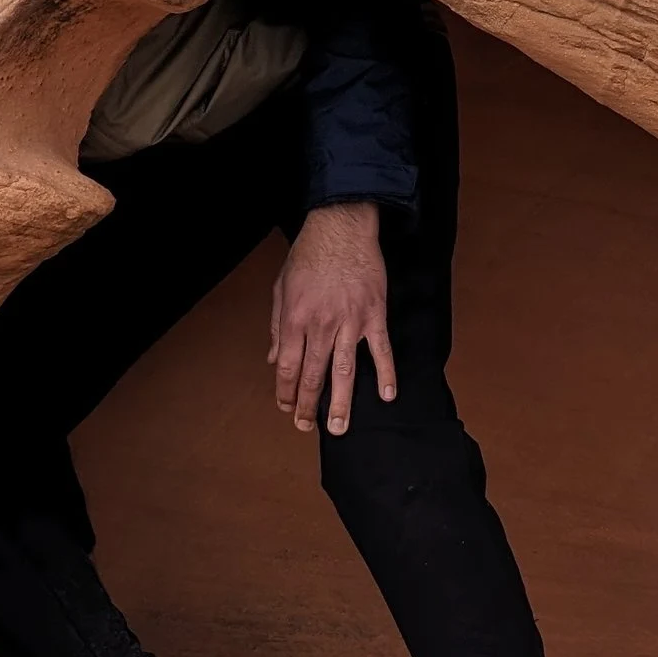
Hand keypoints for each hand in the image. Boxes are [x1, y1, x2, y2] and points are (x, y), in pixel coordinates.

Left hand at [269, 201, 396, 435]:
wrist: (341, 227)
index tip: (287, 408)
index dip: (285, 392)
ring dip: (341, 402)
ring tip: (338, 428)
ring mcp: (350, 321)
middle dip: (308, 406)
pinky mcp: (374, 315)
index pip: (286, 366)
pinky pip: (381, 349)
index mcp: (295, 318)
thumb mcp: (281, 287)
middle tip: (308, 429)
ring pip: (344, 371)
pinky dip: (386, 373)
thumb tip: (271, 359)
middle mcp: (321, 324)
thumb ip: (276, 326)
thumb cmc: (309, 255)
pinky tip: (386, 395)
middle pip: (313, 375)